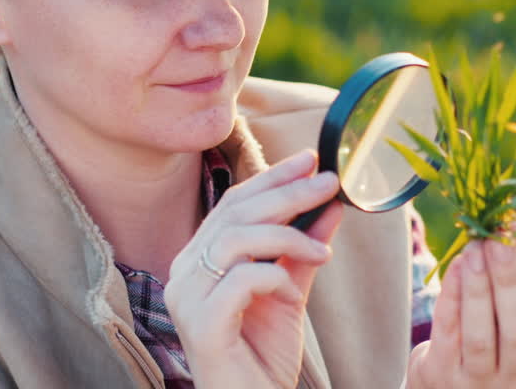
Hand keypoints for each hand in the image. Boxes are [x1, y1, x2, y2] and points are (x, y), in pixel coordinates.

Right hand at [164, 149, 343, 388]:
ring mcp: (187, 299)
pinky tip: (291, 295)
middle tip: (329, 183)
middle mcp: (184, 273)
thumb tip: (331, 206)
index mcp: (199, 259)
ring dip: (287, 236)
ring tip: (323, 251)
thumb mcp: (290, 291)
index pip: (233, 203)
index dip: (272, 177)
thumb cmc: (262, 354)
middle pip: (235, 213)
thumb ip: (303, 250)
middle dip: (287, 192)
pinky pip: (240, 280)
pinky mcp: (200, 326)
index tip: (311, 160)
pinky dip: (274, 278)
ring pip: (236, 240)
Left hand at [406, 223, 515, 388]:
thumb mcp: (509, 322)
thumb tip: (510, 229)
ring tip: (475, 247)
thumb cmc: (488, 340)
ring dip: (479, 287)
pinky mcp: (442, 376)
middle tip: (499, 239)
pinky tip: (455, 265)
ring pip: (481, 336)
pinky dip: (451, 296)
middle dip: (509, 279)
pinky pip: (448, 333)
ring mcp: (479, 383)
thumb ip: (515, 286)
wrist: (447, 382)